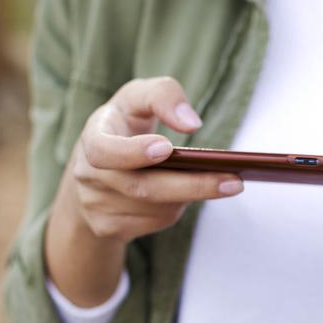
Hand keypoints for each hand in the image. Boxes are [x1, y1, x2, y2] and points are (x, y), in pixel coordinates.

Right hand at [46, 77, 241, 305]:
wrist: (96, 168)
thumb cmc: (125, 125)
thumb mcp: (138, 97)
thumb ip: (163, 95)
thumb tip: (192, 123)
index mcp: (92, 137)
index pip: (104, 150)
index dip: (132, 152)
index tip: (167, 148)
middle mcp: (88, 175)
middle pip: (142, 188)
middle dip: (192, 186)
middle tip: (234, 182)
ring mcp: (95, 205)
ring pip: (155, 209)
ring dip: (188, 197)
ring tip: (217, 183)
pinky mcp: (108, 228)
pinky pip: (155, 223)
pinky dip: (177, 209)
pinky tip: (187, 195)